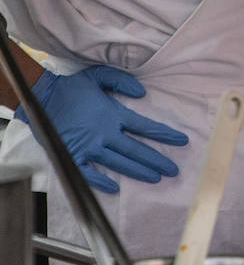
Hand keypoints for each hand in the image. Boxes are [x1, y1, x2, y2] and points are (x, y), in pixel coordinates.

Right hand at [16, 66, 188, 193]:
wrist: (39, 97)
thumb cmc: (71, 87)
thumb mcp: (99, 75)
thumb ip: (122, 81)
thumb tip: (143, 93)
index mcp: (113, 115)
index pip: (146, 127)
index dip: (165, 135)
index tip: (182, 141)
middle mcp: (104, 133)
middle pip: (136, 150)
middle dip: (157, 161)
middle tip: (174, 171)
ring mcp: (88, 147)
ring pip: (118, 163)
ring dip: (138, 172)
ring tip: (155, 179)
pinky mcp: (71, 156)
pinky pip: (87, 173)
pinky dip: (100, 182)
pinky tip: (114, 188)